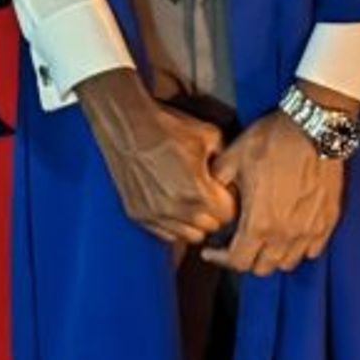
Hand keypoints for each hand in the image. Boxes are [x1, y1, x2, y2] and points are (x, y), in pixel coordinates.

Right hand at [78, 68, 237, 246]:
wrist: (127, 124)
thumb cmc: (167, 127)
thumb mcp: (209, 136)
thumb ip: (227, 163)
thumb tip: (232, 179)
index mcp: (196, 192)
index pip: (227, 216)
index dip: (229, 201)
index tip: (222, 189)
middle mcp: (175, 210)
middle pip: (209, 229)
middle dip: (213, 213)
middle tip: (207, 193)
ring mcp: (154, 215)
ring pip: (187, 236)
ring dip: (192, 222)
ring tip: (189, 199)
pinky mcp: (137, 215)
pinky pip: (165, 233)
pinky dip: (172, 223)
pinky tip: (171, 202)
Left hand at [209, 109, 344, 274]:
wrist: (314, 128)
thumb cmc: (272, 141)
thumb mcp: (233, 157)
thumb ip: (217, 182)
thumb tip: (210, 197)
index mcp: (259, 223)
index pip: (238, 262)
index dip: (220, 259)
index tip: (211, 250)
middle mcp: (286, 235)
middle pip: (263, 268)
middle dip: (245, 259)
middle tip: (236, 242)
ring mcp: (310, 231)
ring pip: (289, 262)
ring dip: (272, 256)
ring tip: (263, 239)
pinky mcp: (328, 221)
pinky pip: (313, 249)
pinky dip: (299, 248)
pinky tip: (290, 232)